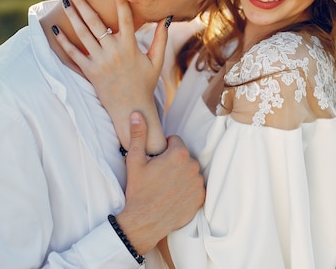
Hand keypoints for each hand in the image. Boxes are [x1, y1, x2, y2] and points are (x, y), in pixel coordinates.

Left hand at [53, 0, 168, 153]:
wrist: (131, 108)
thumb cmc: (145, 84)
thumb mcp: (156, 61)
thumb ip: (160, 38)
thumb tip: (167, 19)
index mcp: (130, 47)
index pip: (125, 19)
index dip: (120, 3)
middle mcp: (113, 51)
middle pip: (95, 22)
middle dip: (84, 4)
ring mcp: (99, 61)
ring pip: (83, 34)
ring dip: (73, 16)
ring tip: (66, 2)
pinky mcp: (89, 71)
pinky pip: (73, 54)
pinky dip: (63, 42)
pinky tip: (55, 30)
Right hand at [117, 112, 204, 253]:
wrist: (144, 221)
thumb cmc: (138, 191)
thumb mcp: (134, 161)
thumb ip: (138, 135)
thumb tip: (137, 114)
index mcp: (178, 154)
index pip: (175, 141)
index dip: (164, 149)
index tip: (155, 161)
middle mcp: (193, 166)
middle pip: (184, 156)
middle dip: (174, 162)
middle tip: (159, 175)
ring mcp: (198, 183)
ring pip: (190, 171)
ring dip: (181, 175)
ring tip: (166, 186)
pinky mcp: (201, 197)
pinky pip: (196, 187)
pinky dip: (188, 189)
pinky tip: (174, 195)